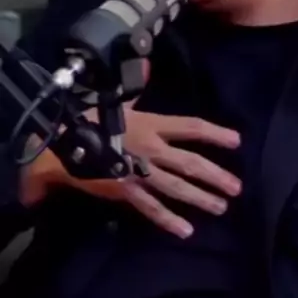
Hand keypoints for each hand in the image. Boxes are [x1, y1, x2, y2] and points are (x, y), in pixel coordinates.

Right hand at [21, 110, 241, 238]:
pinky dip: (169, 220)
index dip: (215, 133)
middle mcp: (151, 149)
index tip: (236, 141)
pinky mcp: (127, 191)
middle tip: (236, 187)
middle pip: (191, 163)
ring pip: (177, 188)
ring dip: (201, 198)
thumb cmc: (91, 121)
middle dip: (215, 175)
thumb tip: (146, 66)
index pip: (190, 127)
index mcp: (151, 124)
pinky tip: (186, 230)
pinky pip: (152, 208)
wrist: (62, 146)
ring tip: (221, 206)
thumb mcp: (118, 104)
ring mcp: (140, 172)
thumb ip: (137, 93)